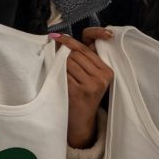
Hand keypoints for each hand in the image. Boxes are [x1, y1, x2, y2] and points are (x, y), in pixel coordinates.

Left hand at [51, 30, 113, 148]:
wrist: (81, 122)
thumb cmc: (83, 96)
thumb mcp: (91, 78)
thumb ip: (85, 59)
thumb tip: (63, 39)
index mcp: (107, 71)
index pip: (86, 49)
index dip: (69, 41)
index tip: (57, 37)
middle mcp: (102, 77)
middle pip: (75, 54)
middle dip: (62, 53)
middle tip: (51, 53)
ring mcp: (91, 85)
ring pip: (68, 62)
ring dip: (58, 63)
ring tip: (54, 67)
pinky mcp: (79, 92)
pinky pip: (63, 74)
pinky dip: (55, 72)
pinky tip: (53, 75)